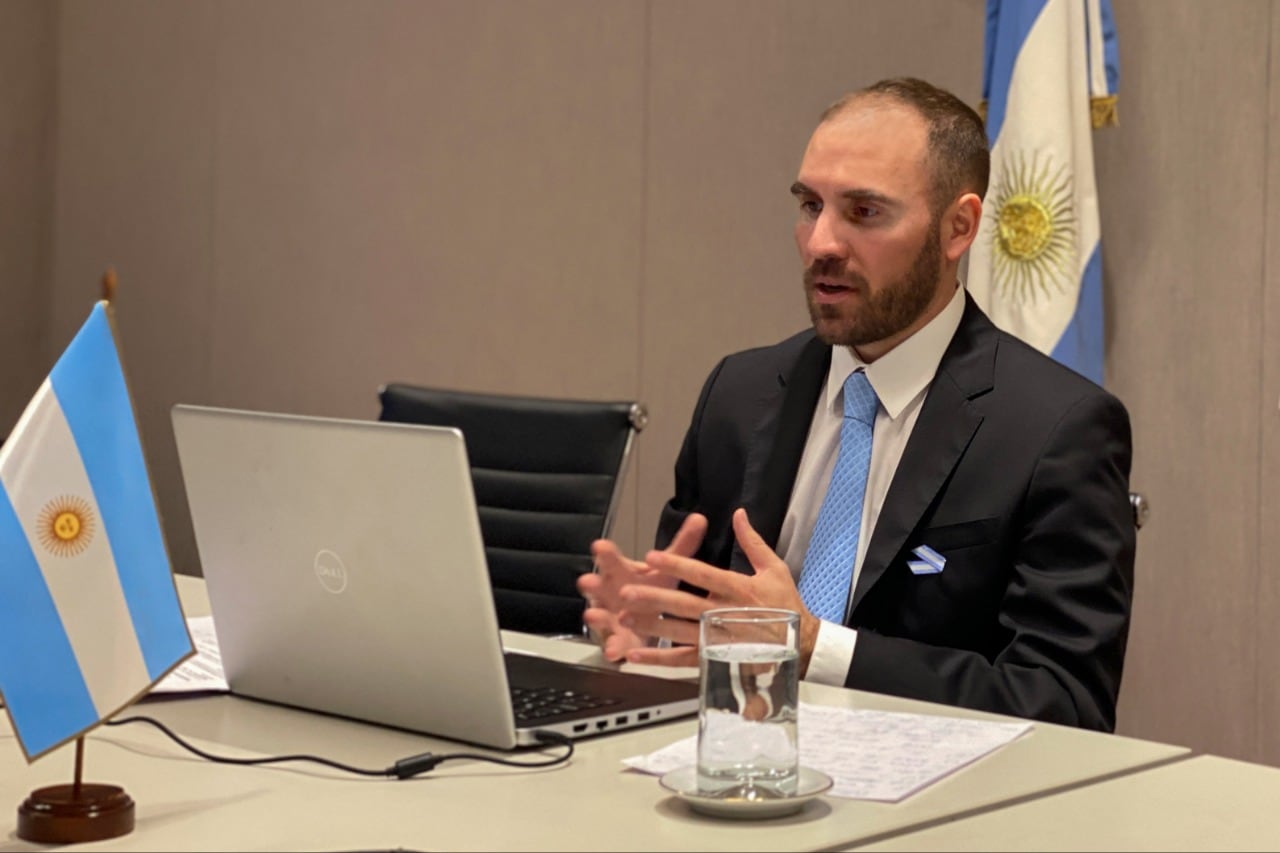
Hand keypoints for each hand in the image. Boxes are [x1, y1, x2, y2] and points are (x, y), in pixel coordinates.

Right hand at [577, 513, 707, 661]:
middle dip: (594, 584)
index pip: (614, 560)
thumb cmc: (652, 588)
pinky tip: (614, 652)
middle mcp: (612, 594)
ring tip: (592, 616)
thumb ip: (682, 545)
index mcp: (624, 573)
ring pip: (603, 616)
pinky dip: (615, 648)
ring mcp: (612, 618)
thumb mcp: (668, 567)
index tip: (599, 546)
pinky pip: (615, 645)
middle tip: (586, 581)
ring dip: (598, 617)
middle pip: (601, 587)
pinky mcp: (619, 641)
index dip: (607, 554)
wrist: (643, 617)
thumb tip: (700, 519)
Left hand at [618, 508, 819, 668]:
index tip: (652, 557)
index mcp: (739, 589)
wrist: (803, 646)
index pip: (703, 574)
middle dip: (655, 598)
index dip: (677, 565)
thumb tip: (739, 513)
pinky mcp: (716, 659)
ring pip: (680, 633)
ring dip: (652, 627)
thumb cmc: (786, 605)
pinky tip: (636, 655)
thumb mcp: (774, 568)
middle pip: (684, 605)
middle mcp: (726, 614)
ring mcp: (719, 639)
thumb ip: (752, 542)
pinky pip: (684, 660)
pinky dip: (660, 660)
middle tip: (627, 592)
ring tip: (625, 618)